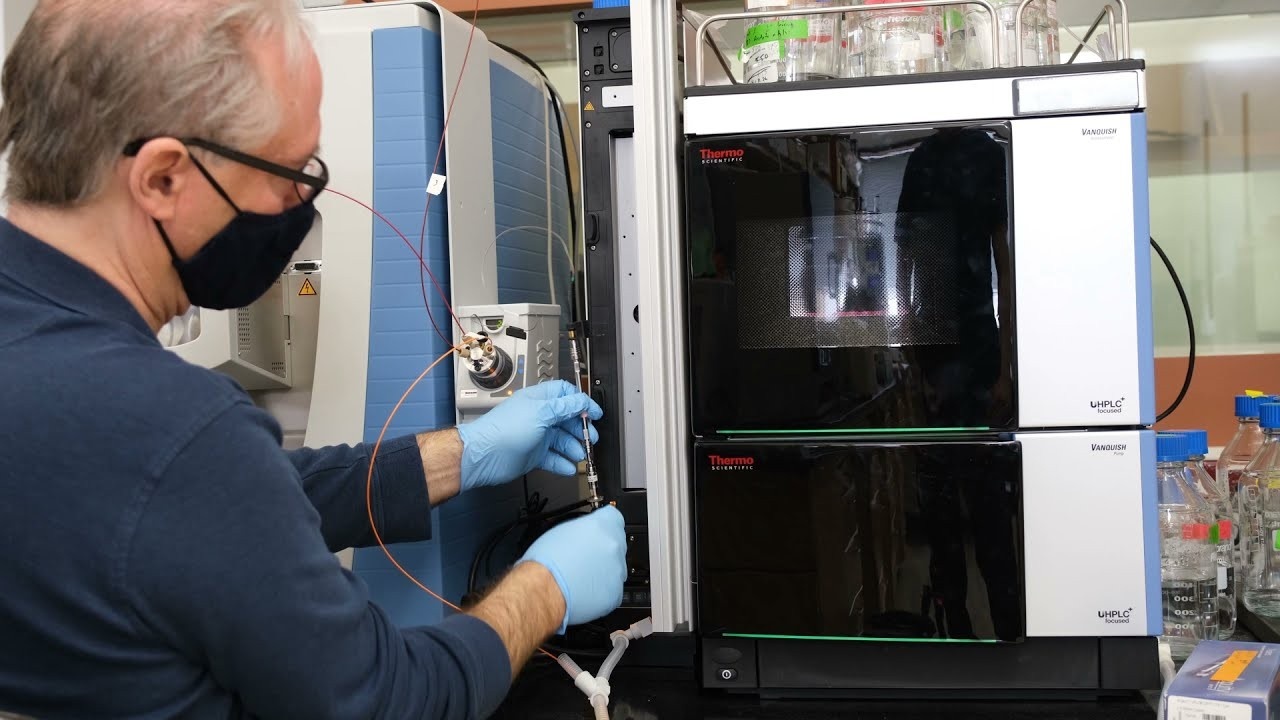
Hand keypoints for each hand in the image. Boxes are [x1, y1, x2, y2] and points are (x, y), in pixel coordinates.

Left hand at [456, 380, 602, 491]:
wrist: (484, 457)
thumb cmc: (504, 430)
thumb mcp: (541, 413)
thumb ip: (564, 407)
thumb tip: (582, 401)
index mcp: (539, 400)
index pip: (565, 394)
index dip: (581, 402)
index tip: (594, 413)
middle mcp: (538, 416)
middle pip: (568, 419)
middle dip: (581, 428)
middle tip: (591, 438)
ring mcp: (536, 436)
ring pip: (562, 440)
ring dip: (573, 448)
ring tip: (579, 455)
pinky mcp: (533, 455)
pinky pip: (553, 458)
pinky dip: (562, 463)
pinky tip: (568, 467)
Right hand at [518, 505, 625, 633]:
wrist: (543, 589)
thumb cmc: (546, 562)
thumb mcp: (561, 530)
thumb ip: (581, 529)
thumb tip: (583, 533)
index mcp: (601, 525)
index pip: (613, 517)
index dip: (604, 526)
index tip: (598, 532)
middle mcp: (612, 545)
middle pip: (615, 544)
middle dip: (602, 551)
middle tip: (584, 559)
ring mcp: (617, 570)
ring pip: (615, 569)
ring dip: (603, 572)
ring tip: (581, 577)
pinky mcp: (615, 592)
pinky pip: (613, 590)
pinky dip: (601, 591)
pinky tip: (584, 590)